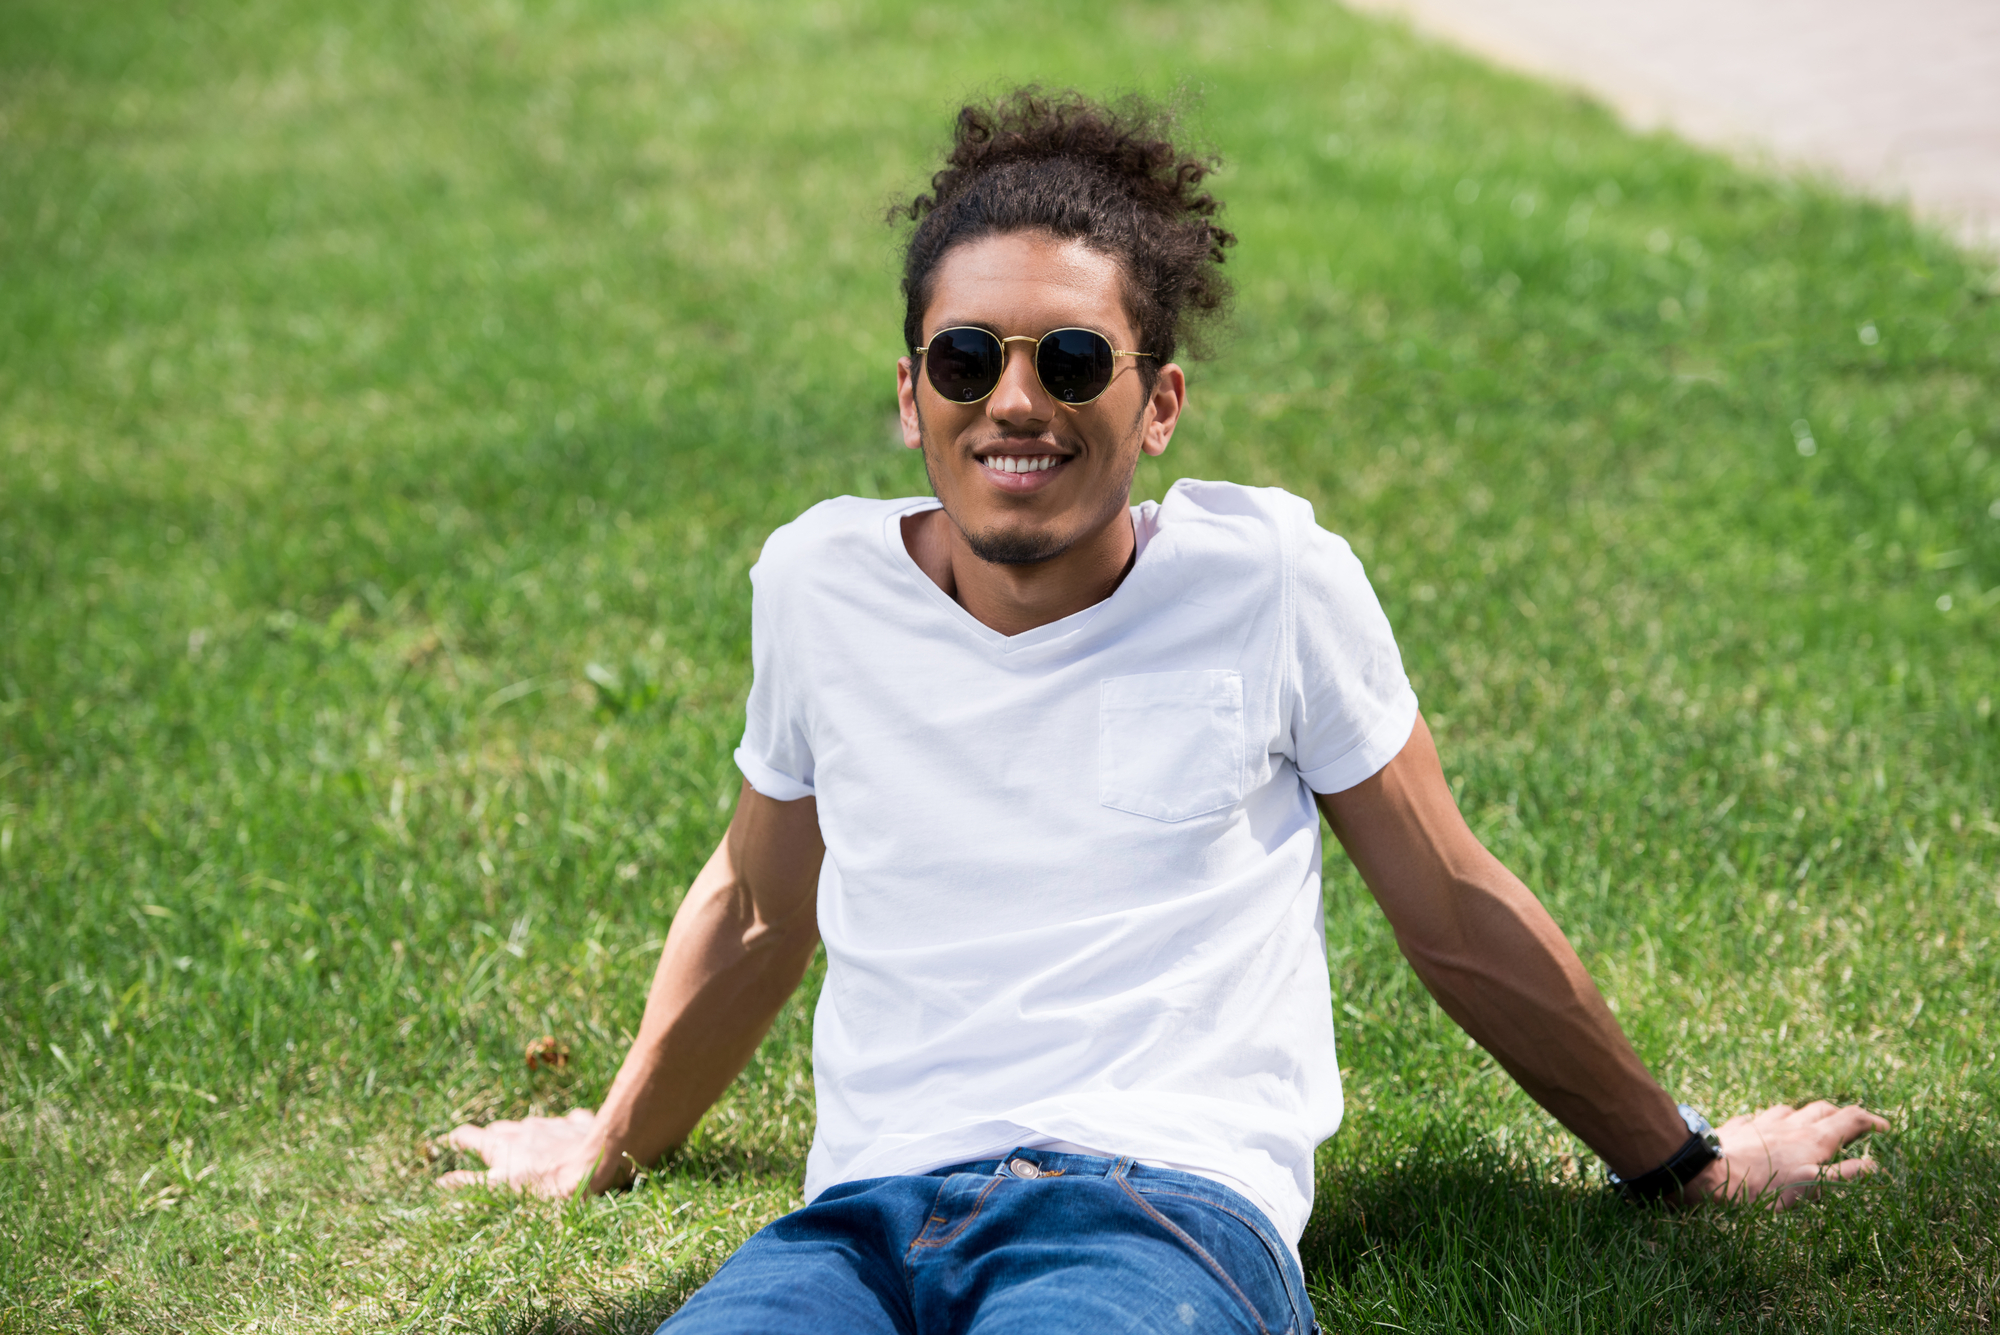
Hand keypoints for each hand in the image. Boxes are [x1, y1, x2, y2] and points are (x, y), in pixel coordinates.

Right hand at [438, 1107, 621, 1196]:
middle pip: (501, 1131)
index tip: (451, 1141)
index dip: (459, 1139)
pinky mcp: (578, 1124)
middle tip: (493, 1153)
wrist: (595, 1167)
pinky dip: (565, 1131)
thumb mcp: (501, 1190)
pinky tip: (572, 1141)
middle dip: (494, 1139)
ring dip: (529, 1136)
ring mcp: (551, 1124)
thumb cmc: (546, 1186)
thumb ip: (467, 1184)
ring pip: (533, 1126)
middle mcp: (523, 1129)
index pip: (469, 1136)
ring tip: (534, 1153)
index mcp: (501, 1145)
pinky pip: (568, 1123)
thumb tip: (440, 1180)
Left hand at [1688, 1101, 1889, 1207]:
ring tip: (1809, 1126)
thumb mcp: (1811, 1186)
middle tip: (1851, 1127)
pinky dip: (1771, 1121)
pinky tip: (1766, 1128)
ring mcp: (1763, 1121)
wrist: (1711, 1172)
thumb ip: (1845, 1175)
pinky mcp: (1740, 1125)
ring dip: (1805, 1115)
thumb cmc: (1763, 1187)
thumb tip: (1874, 1166)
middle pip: (1823, 1109)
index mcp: (1814, 1139)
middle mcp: (1791, 1124)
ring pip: (1791, 1109)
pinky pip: (1760, 1116)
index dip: (1871, 1120)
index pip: (1851, 1119)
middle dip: (1841, 1115)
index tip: (1885, 1127)